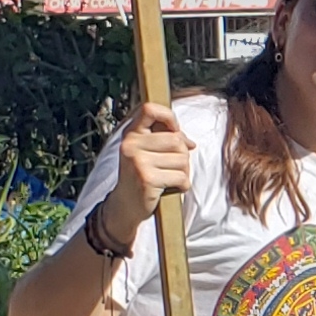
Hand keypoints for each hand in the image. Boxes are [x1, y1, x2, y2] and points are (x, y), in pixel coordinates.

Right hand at [99, 102, 194, 242]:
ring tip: (168, 178)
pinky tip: (170, 188)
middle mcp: (131, 144)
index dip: (169, 117)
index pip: (149, 109)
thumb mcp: (147, 153)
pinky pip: (181, 177)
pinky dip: (182, 185)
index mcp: (131, 134)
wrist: (125, 205)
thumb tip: (190, 142)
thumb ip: (166, 141)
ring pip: (182, 159)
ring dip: (183, 172)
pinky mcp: (147, 179)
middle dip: (182, 155)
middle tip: (170, 167)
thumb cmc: (141, 176)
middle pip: (176, 140)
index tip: (175, 130)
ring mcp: (138, 162)